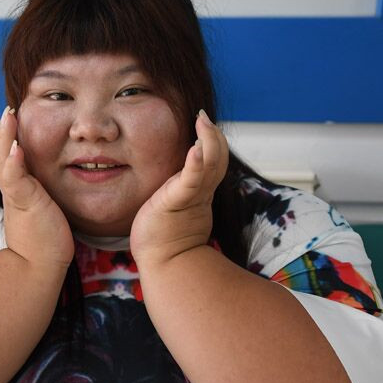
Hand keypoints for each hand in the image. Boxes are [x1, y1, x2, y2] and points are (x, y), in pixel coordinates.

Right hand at [0, 106, 74, 269]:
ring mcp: (16, 194)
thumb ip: (43, 192)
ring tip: (8, 116)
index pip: (8, 155)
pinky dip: (13, 162)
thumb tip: (54, 180)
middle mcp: (13, 188)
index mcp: (17, 186)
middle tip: (8, 110)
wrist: (38, 266)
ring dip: (5, 137)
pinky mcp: (24, 203)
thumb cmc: (45, 238)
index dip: (8, 136)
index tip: (14, 116)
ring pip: (3, 160)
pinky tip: (16, 147)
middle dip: (3, 130)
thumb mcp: (43, 206)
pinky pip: (15, 179)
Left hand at [130, 110, 228, 267]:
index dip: (214, 144)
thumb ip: (183, 192)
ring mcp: (191, 199)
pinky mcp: (177, 203)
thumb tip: (184, 179)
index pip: (214, 163)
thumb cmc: (165, 238)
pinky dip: (195, 165)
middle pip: (218, 161)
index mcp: (201, 193)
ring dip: (209, 142)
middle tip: (204, 118)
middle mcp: (201, 194)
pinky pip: (190, 182)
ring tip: (203, 122)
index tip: (205, 125)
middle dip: (214, 137)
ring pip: (210, 167)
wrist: (164, 264)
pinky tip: (195, 149)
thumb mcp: (177, 208)